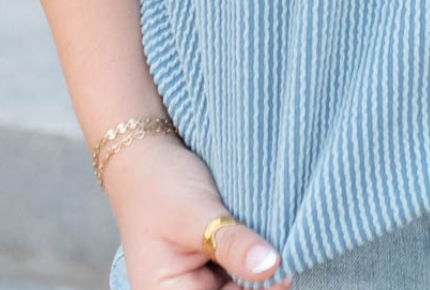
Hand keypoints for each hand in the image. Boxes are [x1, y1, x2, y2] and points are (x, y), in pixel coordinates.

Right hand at [102, 129, 288, 286]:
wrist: (146, 153)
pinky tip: (264, 239)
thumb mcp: (194, 213)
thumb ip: (231, 243)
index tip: (283, 272)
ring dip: (259, 268)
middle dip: (259, 280)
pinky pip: (240, 270)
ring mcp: (197, 280)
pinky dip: (254, 256)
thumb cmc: (158, 184)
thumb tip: (270, 267)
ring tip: (271, 240)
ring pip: (241, 284)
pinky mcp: (211, 263)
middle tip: (281, 252)